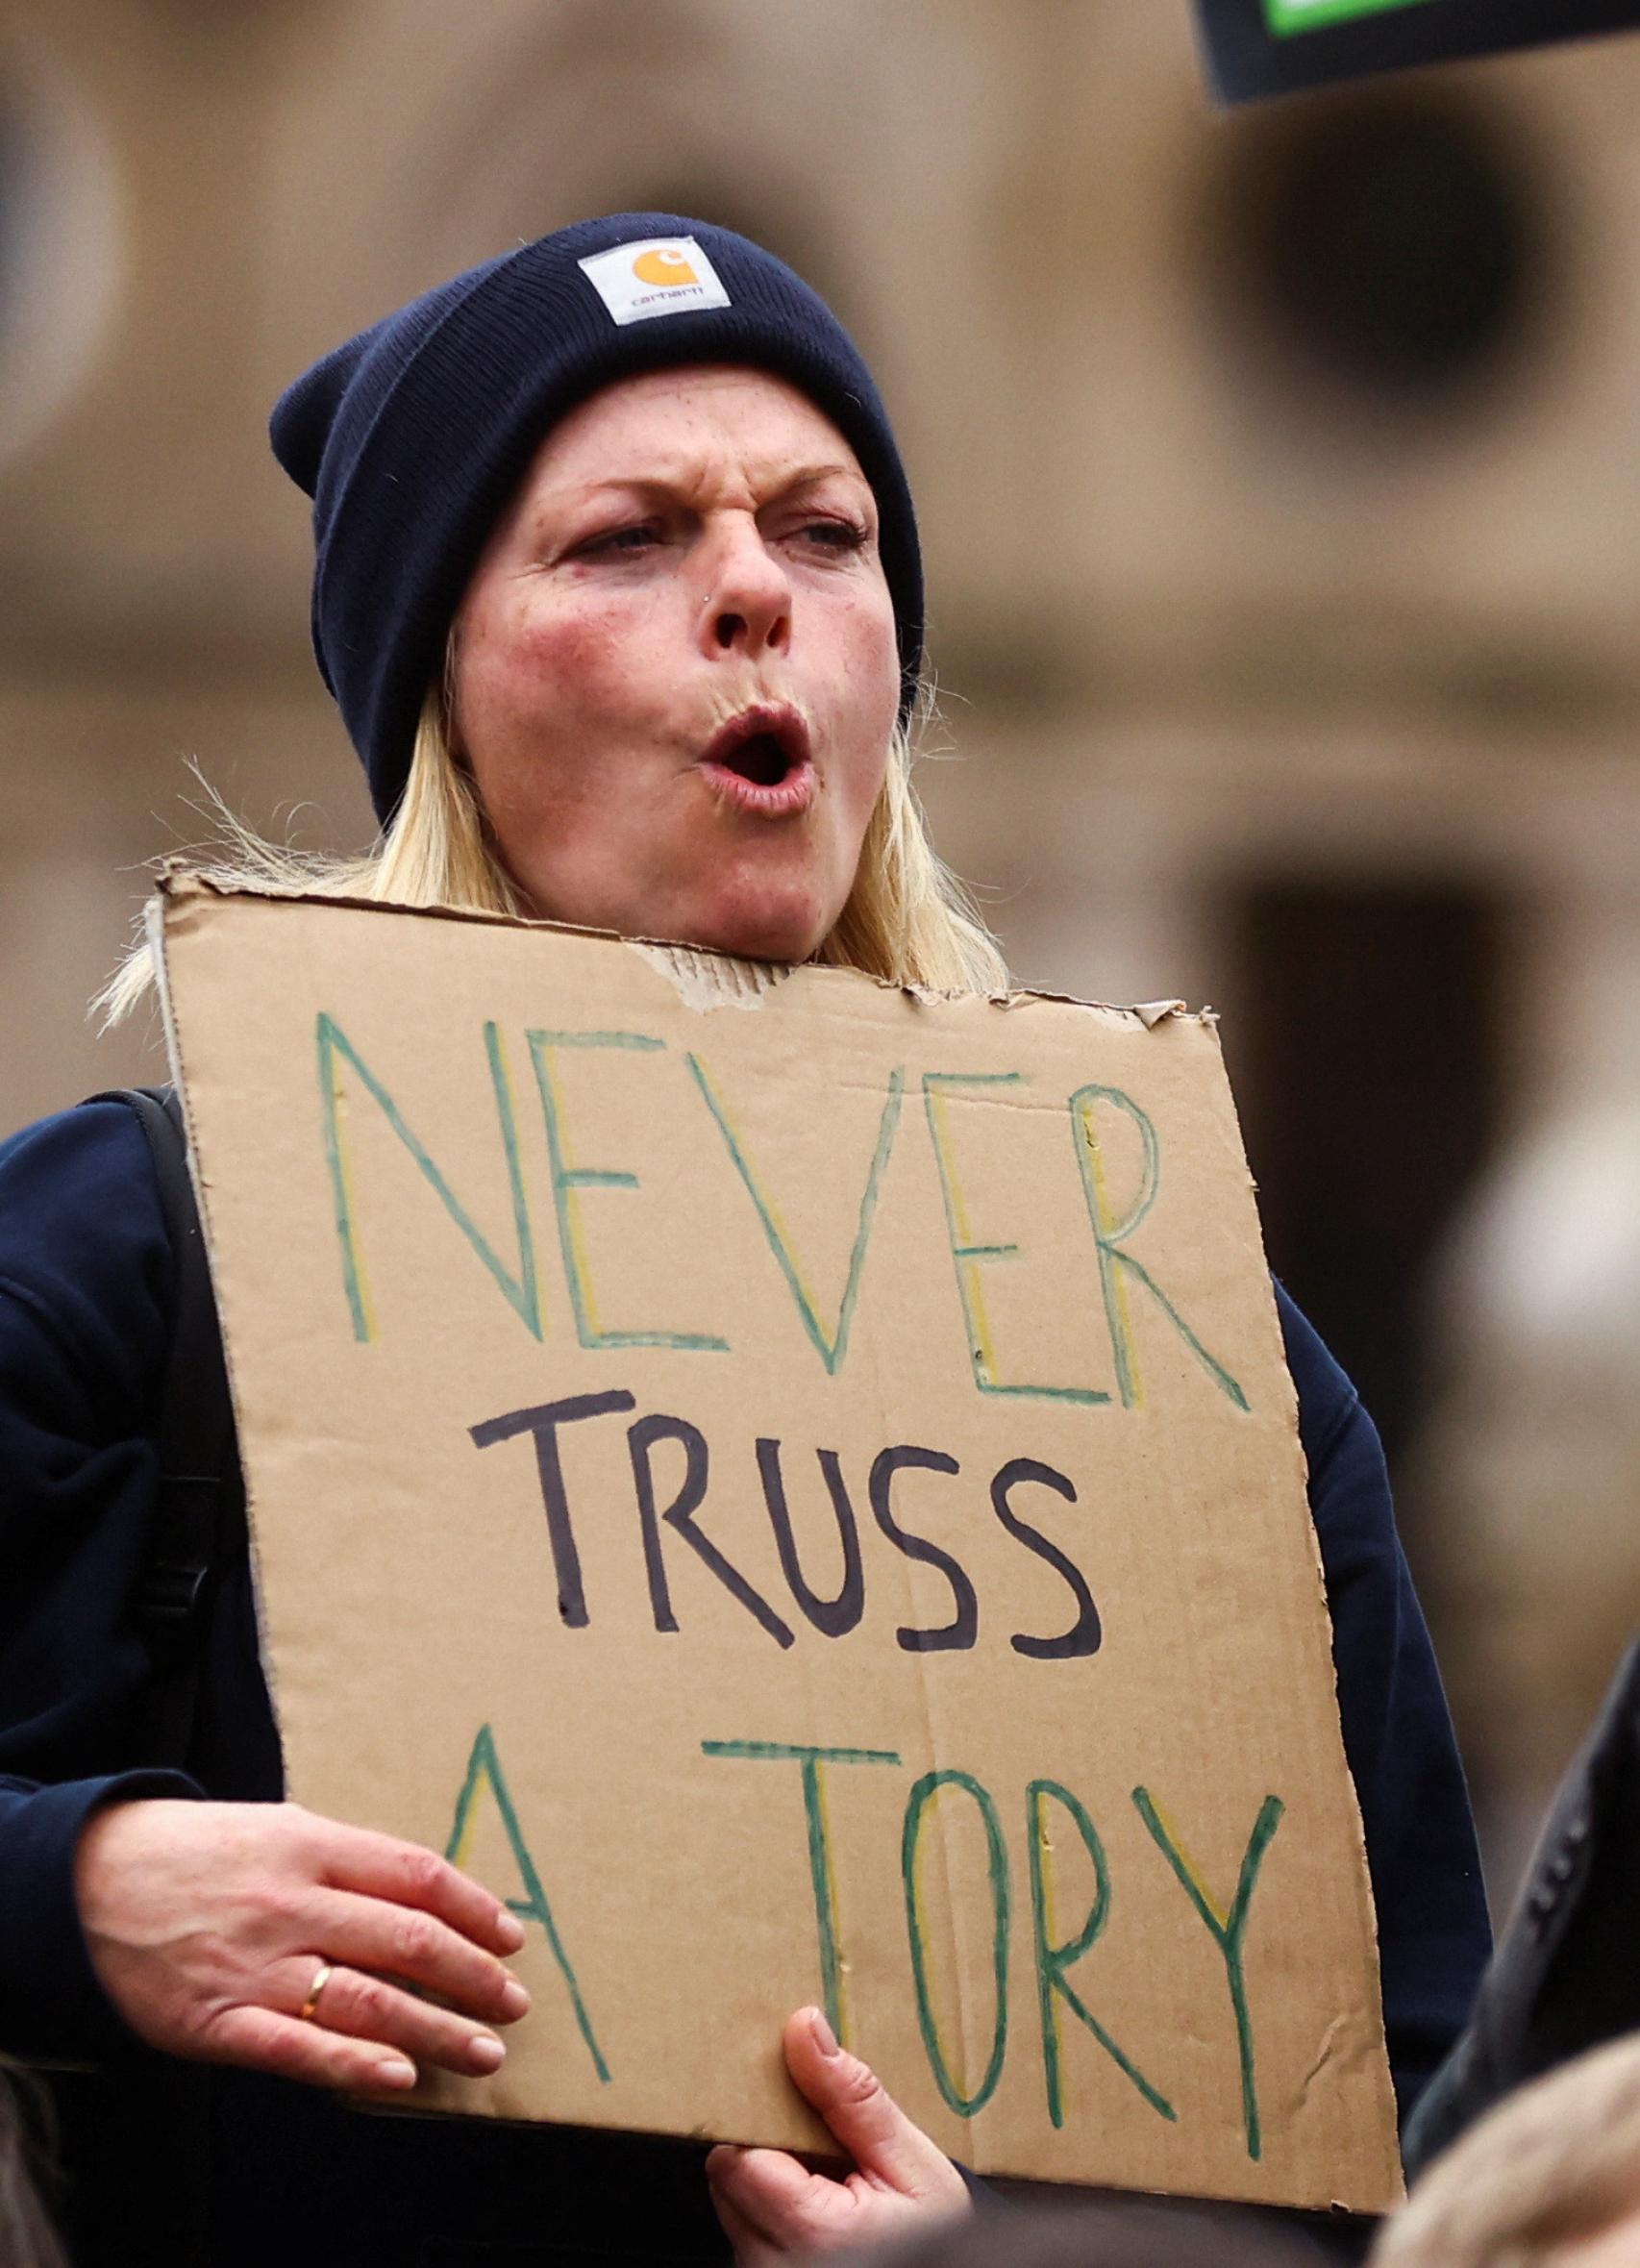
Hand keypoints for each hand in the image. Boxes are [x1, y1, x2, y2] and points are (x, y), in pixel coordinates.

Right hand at [74, 1797, 528, 2095]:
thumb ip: (345, 1862)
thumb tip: (424, 1897)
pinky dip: (352, 2065)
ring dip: (437, 2028)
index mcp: (312, 1847)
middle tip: (514, 2002)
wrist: (89, 1879)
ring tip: (483, 2051)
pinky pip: (296, 2048)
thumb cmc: (199, 1853)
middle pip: (407, 1939)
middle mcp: (292, 1903)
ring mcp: (255, 1965)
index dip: (475, 1909)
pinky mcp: (218, 2020)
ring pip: (367, 1999)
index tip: (512, 1938)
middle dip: (473, 1975)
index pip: (417, 1876)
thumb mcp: (278, 1831)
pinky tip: (399, 2076)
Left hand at [707, 2008, 971, 2260]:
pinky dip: (774, 2215)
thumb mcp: (910, 2161)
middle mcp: (776, 2265)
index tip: (798, 2107)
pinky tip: (820, 2214)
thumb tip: (804, 2028)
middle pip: (729, 2177)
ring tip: (828, 2184)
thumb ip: (852, 2097)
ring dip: (769, 2183)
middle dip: (768, 2150)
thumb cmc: (938, 2238)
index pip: (737, 2155)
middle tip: (824, 2150)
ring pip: (733, 2203)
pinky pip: (747, 2232)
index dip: (764, 2122)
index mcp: (812, 2232)